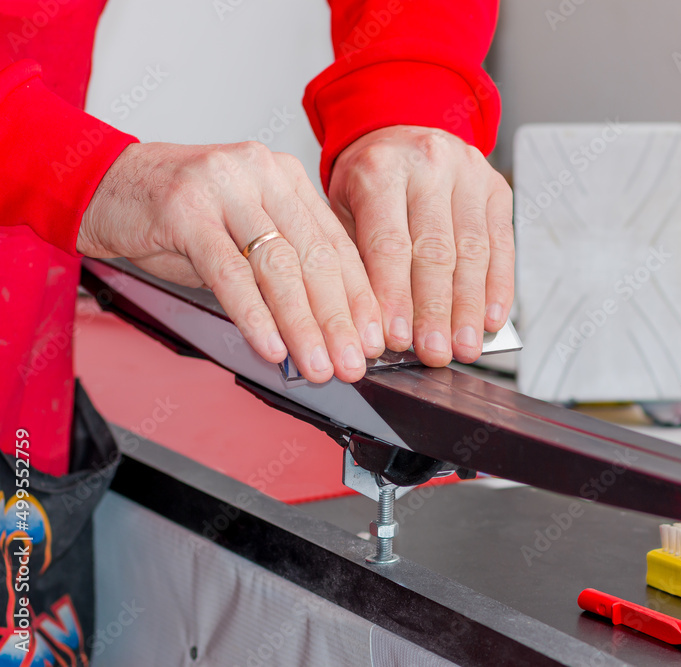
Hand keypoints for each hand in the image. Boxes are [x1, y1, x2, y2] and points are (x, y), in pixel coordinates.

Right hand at [79, 142, 383, 383]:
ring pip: (279, 266)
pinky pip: (230, 273)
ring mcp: (224, 188)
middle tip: (354, 363)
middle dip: (339, 320)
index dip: (360, 297)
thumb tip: (329, 327)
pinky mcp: (186, 210)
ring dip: (302, 325)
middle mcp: (262, 174)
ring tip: (317, 365)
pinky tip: (271, 347)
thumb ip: (285, 266)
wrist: (104, 184)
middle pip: (314, 257)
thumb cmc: (180, 215)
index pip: (336, 244)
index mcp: (287, 177)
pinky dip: (254, 315)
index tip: (376, 339)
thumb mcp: (244, 231)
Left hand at [327, 125, 514, 365]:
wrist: (400, 127)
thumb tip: (375, 324)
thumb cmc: (368, 178)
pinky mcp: (496, 187)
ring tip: (463, 346)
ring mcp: (468, 174)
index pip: (389, 243)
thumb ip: (359, 259)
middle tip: (435, 352)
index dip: (395, 296)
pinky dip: (498, 286)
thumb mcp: (344, 208)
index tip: (396, 339)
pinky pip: (502, 244)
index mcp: (380, 170)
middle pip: (436, 251)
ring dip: (470, 307)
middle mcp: (427, 166)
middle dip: (436, 310)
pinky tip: (491, 318)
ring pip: (473, 251)